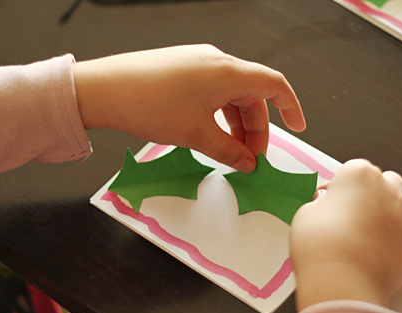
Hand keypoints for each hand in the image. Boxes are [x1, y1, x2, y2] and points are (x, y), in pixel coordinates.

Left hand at [72, 44, 304, 172]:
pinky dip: (217, 114)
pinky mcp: (181, 68)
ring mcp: (197, 63)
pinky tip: (208, 134)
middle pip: (250, 95)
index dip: (291, 106)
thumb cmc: (151, 106)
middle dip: (254, 129)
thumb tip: (247, 163)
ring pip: (230, 95)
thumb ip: (229, 151)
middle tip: (248, 159)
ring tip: (228, 152)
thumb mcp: (196, 135)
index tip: (298, 127)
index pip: (274, 85)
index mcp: (228, 71)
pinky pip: (211, 92)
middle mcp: (216, 61)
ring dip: (234, 125)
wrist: (103, 89)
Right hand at [289, 159, 401, 310]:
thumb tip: (326, 206)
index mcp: (360, 175)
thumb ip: (321, 204)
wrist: (342, 284)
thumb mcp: (306, 215)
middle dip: (369, 191)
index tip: (327, 199)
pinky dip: (395, 235)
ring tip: (368, 224)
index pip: (353, 168)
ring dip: (390, 208)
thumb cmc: (322, 246)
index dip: (338, 185)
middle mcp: (387, 192)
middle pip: (384, 180)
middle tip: (347, 209)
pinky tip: (377, 245)